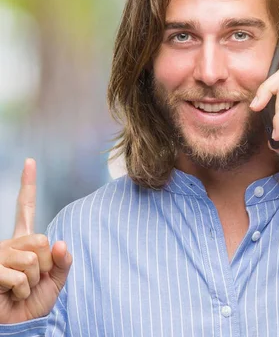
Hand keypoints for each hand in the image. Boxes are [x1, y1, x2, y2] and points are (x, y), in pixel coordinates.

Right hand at [0, 159, 71, 323]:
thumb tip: (60, 241)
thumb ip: (63, 261)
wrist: (20, 324)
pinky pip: (20, 276)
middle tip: (34, 279)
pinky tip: (12, 294)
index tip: (30, 162)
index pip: (27, 208)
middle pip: (41, 240)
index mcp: (26, 241)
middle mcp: (10, 244)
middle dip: (45, 265)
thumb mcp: (56, 280)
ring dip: (34, 280)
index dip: (27, 185)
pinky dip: (23, 290)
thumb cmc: (34, 302)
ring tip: (21, 288)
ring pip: (33, 259)